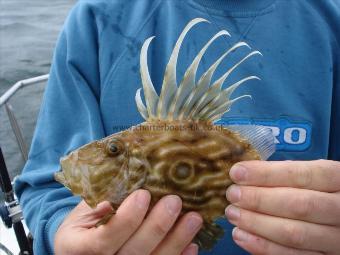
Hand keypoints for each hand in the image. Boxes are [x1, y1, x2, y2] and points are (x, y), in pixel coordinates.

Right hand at [55, 189, 201, 254]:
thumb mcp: (81, 213)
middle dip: (157, 226)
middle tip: (174, 202)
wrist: (82, 250)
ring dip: (176, 241)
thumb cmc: (84, 227)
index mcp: (80, 249)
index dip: (127, 218)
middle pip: (134, 252)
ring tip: (193, 218)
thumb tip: (117, 198)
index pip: (105, 239)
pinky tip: (192, 244)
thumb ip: (96, 205)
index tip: (144, 194)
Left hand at [225, 160, 339, 254]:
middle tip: (233, 194)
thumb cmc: (319, 189)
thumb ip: (285, 173)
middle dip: (259, 200)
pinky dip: (263, 247)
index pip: (301, 175)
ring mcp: (337, 238)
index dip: (266, 174)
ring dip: (257, 224)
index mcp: (337, 179)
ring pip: (294, 234)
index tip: (237, 173)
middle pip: (298, 205)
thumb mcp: (312, 174)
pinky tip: (241, 235)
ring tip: (233, 214)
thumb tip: (245, 174)